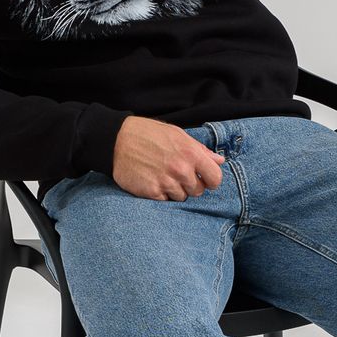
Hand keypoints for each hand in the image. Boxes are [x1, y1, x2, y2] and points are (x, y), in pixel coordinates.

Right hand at [112, 116, 227, 200]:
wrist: (117, 140)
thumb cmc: (149, 134)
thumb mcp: (177, 134)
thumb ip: (200, 150)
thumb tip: (219, 161)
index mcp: (191, 153)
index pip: (215, 178)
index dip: (210, 180)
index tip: (203, 178)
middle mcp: (181, 169)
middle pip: (198, 191)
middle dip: (190, 185)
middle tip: (175, 174)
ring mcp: (166, 182)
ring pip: (181, 197)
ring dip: (174, 190)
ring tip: (161, 175)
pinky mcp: (152, 192)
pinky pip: (165, 201)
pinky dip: (160, 194)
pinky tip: (152, 181)